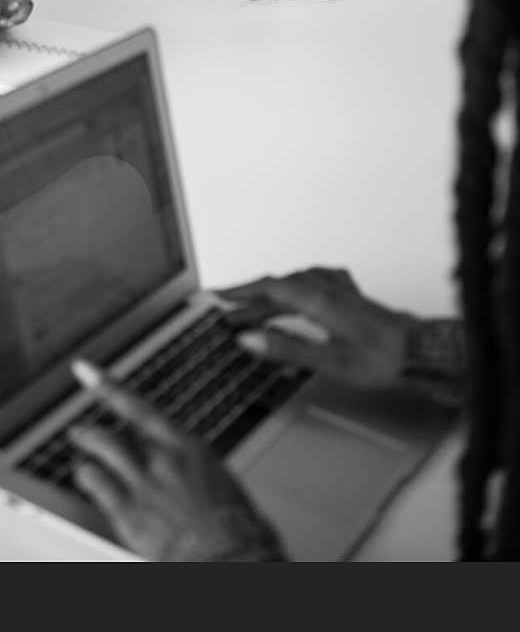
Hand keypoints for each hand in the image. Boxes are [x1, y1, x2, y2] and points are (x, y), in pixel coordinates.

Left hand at [68, 360, 283, 561]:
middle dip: (95, 430)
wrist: (234, 558)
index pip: (138, 407)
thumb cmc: (238, 527)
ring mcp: (142, 484)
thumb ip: (188, 467)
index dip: (109, 387)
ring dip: (86, 445)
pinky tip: (85, 476)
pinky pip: (96, 483)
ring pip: (100, 450)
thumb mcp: (218, 481)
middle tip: (82, 430)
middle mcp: (161, 459)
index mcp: (187, 447)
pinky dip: (87, 476)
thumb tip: (178, 465)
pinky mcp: (129, 514)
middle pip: (115, 432)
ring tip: (79, 443)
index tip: (88, 371)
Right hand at [219, 266, 412, 387]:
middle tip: (231, 313)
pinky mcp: (353, 297)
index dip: (242, 291)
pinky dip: (300, 283)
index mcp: (319, 301)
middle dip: (253, 298)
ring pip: (298, 282)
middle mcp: (329, 290)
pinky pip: (318, 280)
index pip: (270, 288)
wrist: (422, 354)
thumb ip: (287, 349)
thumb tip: (250, 340)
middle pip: (281, 286)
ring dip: (274, 292)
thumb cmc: (384, 359)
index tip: (220, 295)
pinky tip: (303, 288)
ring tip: (258, 306)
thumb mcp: (329, 362)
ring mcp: (342, 291)